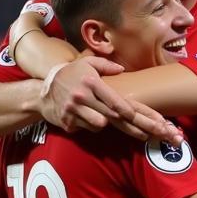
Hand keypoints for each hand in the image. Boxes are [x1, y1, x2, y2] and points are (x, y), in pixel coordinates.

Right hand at [40, 57, 180, 143]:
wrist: (42, 91)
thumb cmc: (70, 74)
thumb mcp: (87, 63)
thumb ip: (105, 65)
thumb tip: (122, 69)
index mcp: (91, 82)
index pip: (115, 100)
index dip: (131, 112)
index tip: (147, 120)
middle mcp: (83, 97)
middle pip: (115, 116)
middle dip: (136, 127)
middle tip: (154, 134)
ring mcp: (75, 111)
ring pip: (100, 125)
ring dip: (106, 123)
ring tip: (100, 113)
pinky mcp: (69, 123)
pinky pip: (88, 128)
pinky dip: (91, 124)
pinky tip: (85, 116)